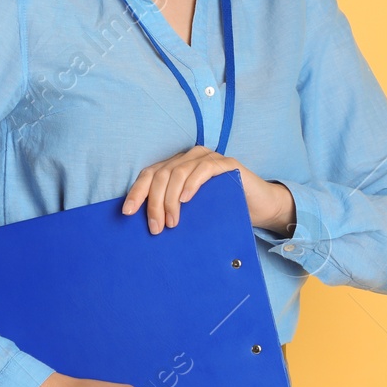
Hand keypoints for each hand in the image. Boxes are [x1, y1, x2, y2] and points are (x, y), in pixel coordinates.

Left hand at [119, 145, 295, 235]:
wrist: (259, 208)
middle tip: (156, 228)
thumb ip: (172, 211)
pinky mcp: (226, 164)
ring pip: (178, 173)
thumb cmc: (221, 211)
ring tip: (172, 223)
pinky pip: (203, 170)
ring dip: (171, 200)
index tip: (127, 213)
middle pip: (161, 175)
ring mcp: (207, 158)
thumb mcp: (191, 212)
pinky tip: (186, 200)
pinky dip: (191, 185)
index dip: (137, 192)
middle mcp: (189, 158)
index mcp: (176, 167)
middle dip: (154, 203)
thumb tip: (146, 228)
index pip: (149, 175)